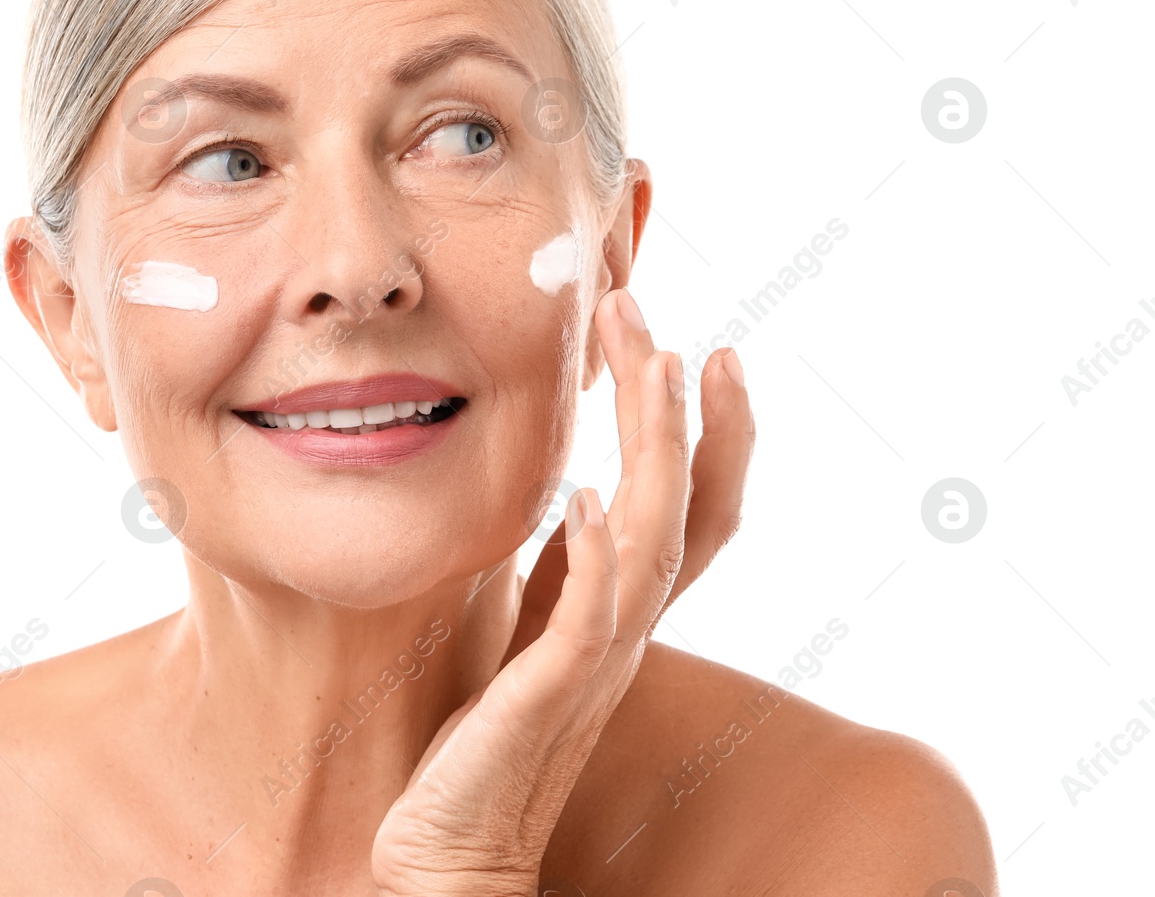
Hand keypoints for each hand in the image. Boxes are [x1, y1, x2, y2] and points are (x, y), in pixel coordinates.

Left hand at [369, 288, 754, 896]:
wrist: (451, 848)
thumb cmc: (487, 737)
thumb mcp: (531, 628)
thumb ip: (565, 570)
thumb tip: (576, 494)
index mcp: (623, 608)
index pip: (694, 508)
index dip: (712, 433)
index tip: (701, 347)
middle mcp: (628, 629)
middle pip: (683, 503)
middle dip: (674, 406)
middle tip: (653, 318)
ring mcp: (596, 662)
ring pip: (655, 542)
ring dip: (653, 448)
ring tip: (650, 363)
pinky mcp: (548, 697)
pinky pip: (587, 620)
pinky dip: (597, 556)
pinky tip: (584, 495)